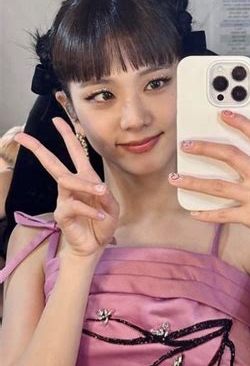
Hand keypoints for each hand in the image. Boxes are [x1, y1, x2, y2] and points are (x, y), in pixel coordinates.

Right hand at [15, 118, 118, 257]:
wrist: (95, 246)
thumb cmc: (102, 223)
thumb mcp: (111, 208)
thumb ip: (106, 196)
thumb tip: (98, 188)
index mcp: (85, 179)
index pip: (76, 154)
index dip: (68, 136)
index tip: (57, 120)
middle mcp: (71, 187)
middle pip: (54, 164)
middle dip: (39, 148)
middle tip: (22, 136)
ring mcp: (64, 199)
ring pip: (68, 182)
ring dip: (86, 186)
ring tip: (101, 192)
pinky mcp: (62, 214)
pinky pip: (75, 206)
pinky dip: (91, 210)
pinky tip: (100, 217)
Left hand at [168, 111, 249, 265]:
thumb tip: (227, 171)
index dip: (241, 122)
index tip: (224, 113)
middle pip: (232, 155)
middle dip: (206, 147)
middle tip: (186, 145)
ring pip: (219, 185)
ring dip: (193, 181)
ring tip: (176, 178)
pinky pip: (223, 214)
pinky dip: (206, 214)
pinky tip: (194, 212)